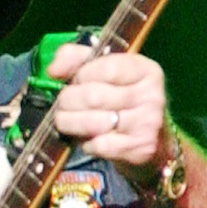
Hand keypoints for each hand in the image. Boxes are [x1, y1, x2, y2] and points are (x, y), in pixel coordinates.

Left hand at [44, 44, 170, 176]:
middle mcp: (152, 95)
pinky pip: (100, 145)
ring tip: (66, 121)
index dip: (81, 75)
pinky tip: (89, 138)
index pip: (107, 68)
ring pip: (94, 122)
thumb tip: (54, 70)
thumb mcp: (104, 69)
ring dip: (71, 123)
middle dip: (68, 101)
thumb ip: (76, 59)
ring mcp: (149, 123)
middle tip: (63, 105)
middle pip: (95, 96)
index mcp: (145, 70)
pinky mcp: (141, 148)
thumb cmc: (121, 99)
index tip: (74, 81)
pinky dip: (87, 143)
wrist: (151, 138)